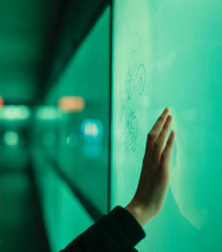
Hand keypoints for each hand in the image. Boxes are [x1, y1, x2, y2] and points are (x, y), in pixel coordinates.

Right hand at [125, 107, 174, 226]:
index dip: (157, 126)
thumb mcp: (151, 176)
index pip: (151, 138)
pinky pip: (165, 153)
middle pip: (153, 135)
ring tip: (170, 115)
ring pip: (158, 141)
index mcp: (146, 159)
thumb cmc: (147, 193)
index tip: (163, 116)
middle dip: (160, 121)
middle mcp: (149, 158)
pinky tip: (173, 132)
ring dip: (164, 127)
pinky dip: (169, 142)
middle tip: (167, 108)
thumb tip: (159, 157)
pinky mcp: (161, 171)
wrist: (142, 205)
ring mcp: (154, 164)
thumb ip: (154, 165)